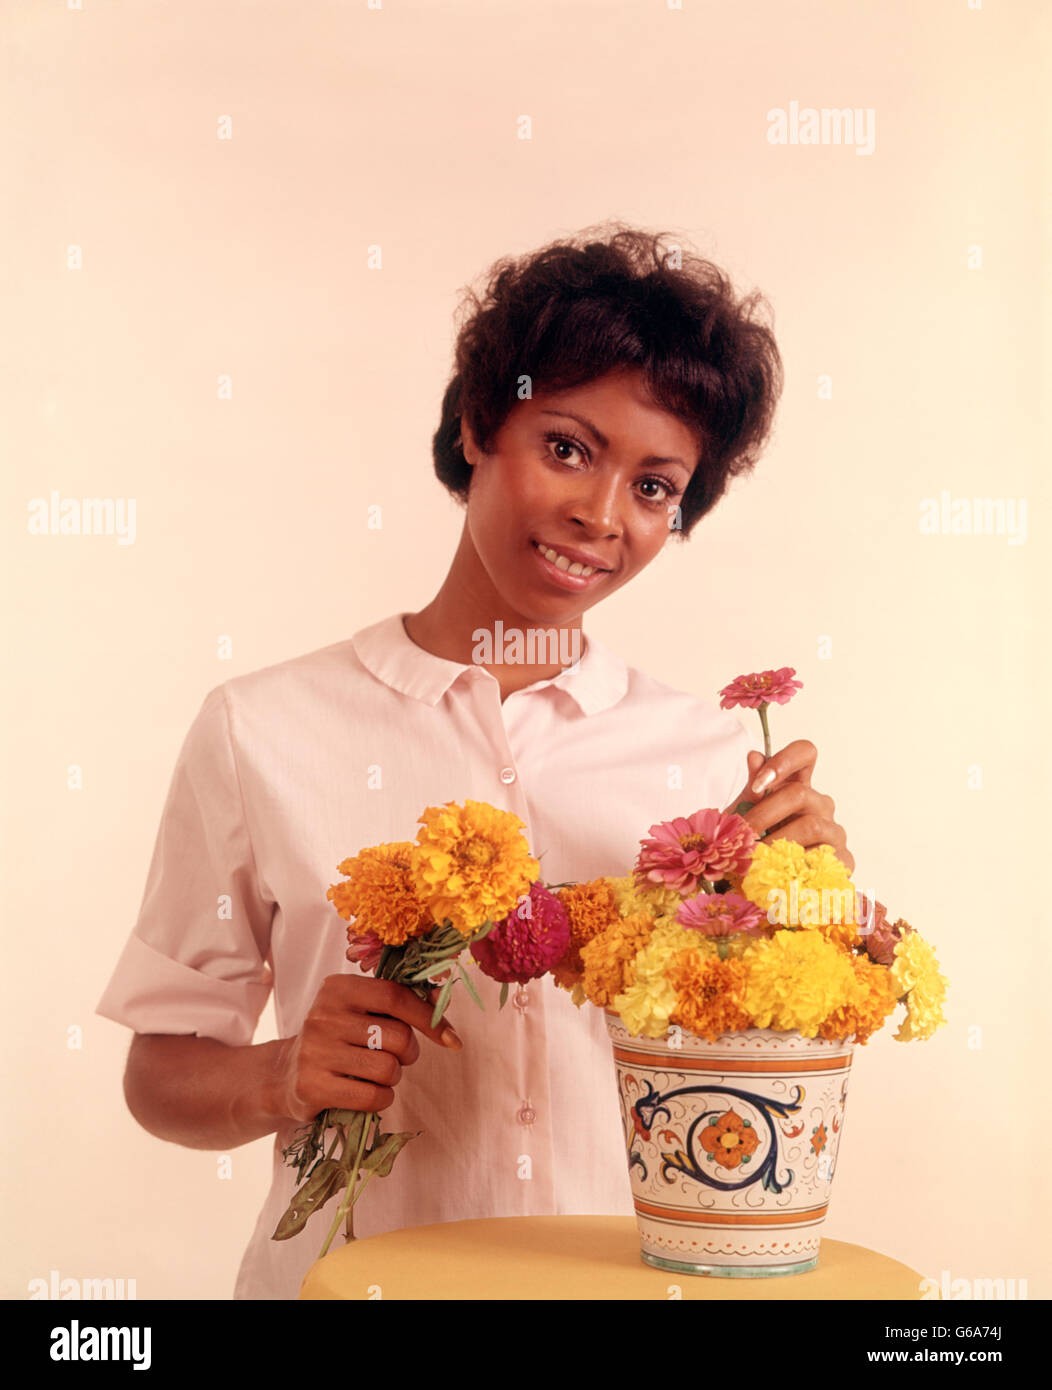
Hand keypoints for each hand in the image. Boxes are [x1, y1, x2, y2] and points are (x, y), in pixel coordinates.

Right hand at [272, 974, 462, 1123]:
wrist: (285, 1074)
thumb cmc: (338, 1038)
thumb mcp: (362, 1010)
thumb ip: (400, 1002)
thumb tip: (441, 1000)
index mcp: (337, 988)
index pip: (395, 996)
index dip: (428, 1018)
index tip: (451, 1038)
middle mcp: (323, 1015)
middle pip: (398, 1037)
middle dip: (407, 1053)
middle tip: (393, 1057)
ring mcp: (314, 1051)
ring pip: (388, 1069)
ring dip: (393, 1078)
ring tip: (374, 1074)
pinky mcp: (311, 1087)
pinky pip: (373, 1097)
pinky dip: (381, 1099)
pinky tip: (366, 1093)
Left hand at [732, 740, 853, 873]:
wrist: (763, 885)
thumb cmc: (755, 845)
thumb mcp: (746, 817)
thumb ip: (752, 789)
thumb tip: (754, 756)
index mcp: (797, 786)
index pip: (804, 753)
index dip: (784, 760)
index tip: (757, 785)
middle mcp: (819, 804)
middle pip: (799, 793)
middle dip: (764, 813)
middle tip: (743, 833)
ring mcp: (834, 831)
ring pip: (811, 825)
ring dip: (777, 841)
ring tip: (755, 857)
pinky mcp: (843, 859)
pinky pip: (824, 856)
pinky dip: (797, 864)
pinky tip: (780, 872)